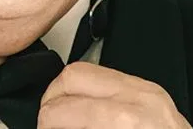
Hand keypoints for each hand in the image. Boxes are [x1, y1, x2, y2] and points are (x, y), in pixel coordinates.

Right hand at [38, 62, 191, 127]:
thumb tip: (48, 125)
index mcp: (125, 121)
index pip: (63, 107)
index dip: (44, 121)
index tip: (40, 128)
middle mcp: (139, 98)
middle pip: (71, 77)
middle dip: (51, 100)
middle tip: (47, 122)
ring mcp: (148, 90)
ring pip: (86, 70)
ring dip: (68, 92)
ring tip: (63, 115)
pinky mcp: (152, 89)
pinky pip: (107, 76)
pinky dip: (89, 91)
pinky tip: (86, 110)